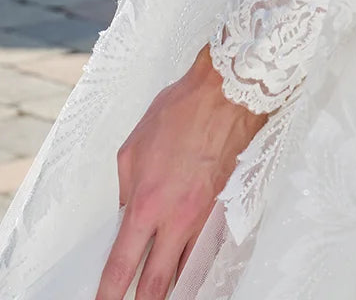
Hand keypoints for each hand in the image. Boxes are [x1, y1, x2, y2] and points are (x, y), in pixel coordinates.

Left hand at [93, 42, 269, 299]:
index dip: (109, 294)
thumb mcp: (132, 150)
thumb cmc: (178, 114)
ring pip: (186, 270)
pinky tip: (187, 269)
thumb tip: (125, 215)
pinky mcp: (222, 207)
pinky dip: (194, 264)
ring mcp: (203, 216)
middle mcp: (176, 219)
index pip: (122, 264)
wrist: (226, 96)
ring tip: (159, 292)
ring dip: (171, 287)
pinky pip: (206, 248)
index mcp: (147, 204)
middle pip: (158, 283)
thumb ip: (125, 189)